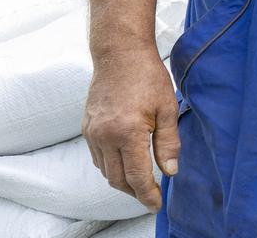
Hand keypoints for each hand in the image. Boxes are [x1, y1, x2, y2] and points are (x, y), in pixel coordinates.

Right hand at [83, 42, 179, 211]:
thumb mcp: (167, 108)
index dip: (148, 195)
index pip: (137, 177)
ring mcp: (93, 132)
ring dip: (122, 181)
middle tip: (150, 196)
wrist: (119, 53)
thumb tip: (170, 172)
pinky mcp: (86, 127)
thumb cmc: (147, 76)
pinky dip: (110, 166)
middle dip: (135, 193)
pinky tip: (124, 162)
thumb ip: (168, 143)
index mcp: (128, 132)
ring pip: (105, 171)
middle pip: (118, 179)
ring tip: (140, 182)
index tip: (156, 203)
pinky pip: (97, 157)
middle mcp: (105, 136)